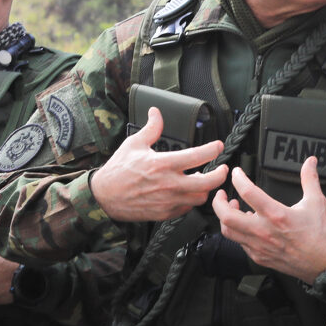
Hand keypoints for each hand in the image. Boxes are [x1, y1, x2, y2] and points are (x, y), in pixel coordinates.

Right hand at [90, 107, 227, 220]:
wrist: (103, 197)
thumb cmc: (118, 170)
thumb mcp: (134, 144)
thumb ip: (151, 128)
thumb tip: (156, 112)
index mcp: (163, 164)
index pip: (197, 156)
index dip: (213, 150)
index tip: (219, 146)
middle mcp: (168, 184)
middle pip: (207, 183)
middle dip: (220, 175)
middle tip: (222, 169)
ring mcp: (167, 200)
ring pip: (200, 198)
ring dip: (205, 189)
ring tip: (203, 181)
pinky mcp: (164, 213)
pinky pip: (187, 209)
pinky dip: (191, 201)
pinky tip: (188, 193)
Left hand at [212, 156, 325, 283]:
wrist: (323, 265)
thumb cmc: (320, 236)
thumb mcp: (317, 202)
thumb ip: (310, 179)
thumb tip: (310, 162)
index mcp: (277, 215)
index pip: (248, 192)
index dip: (238, 179)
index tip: (237, 173)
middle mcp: (264, 231)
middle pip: (227, 216)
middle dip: (218, 202)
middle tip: (221, 193)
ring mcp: (259, 246)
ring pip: (229, 232)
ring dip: (225, 218)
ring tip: (231, 208)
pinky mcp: (259, 257)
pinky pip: (239, 243)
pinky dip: (237, 231)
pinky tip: (245, 225)